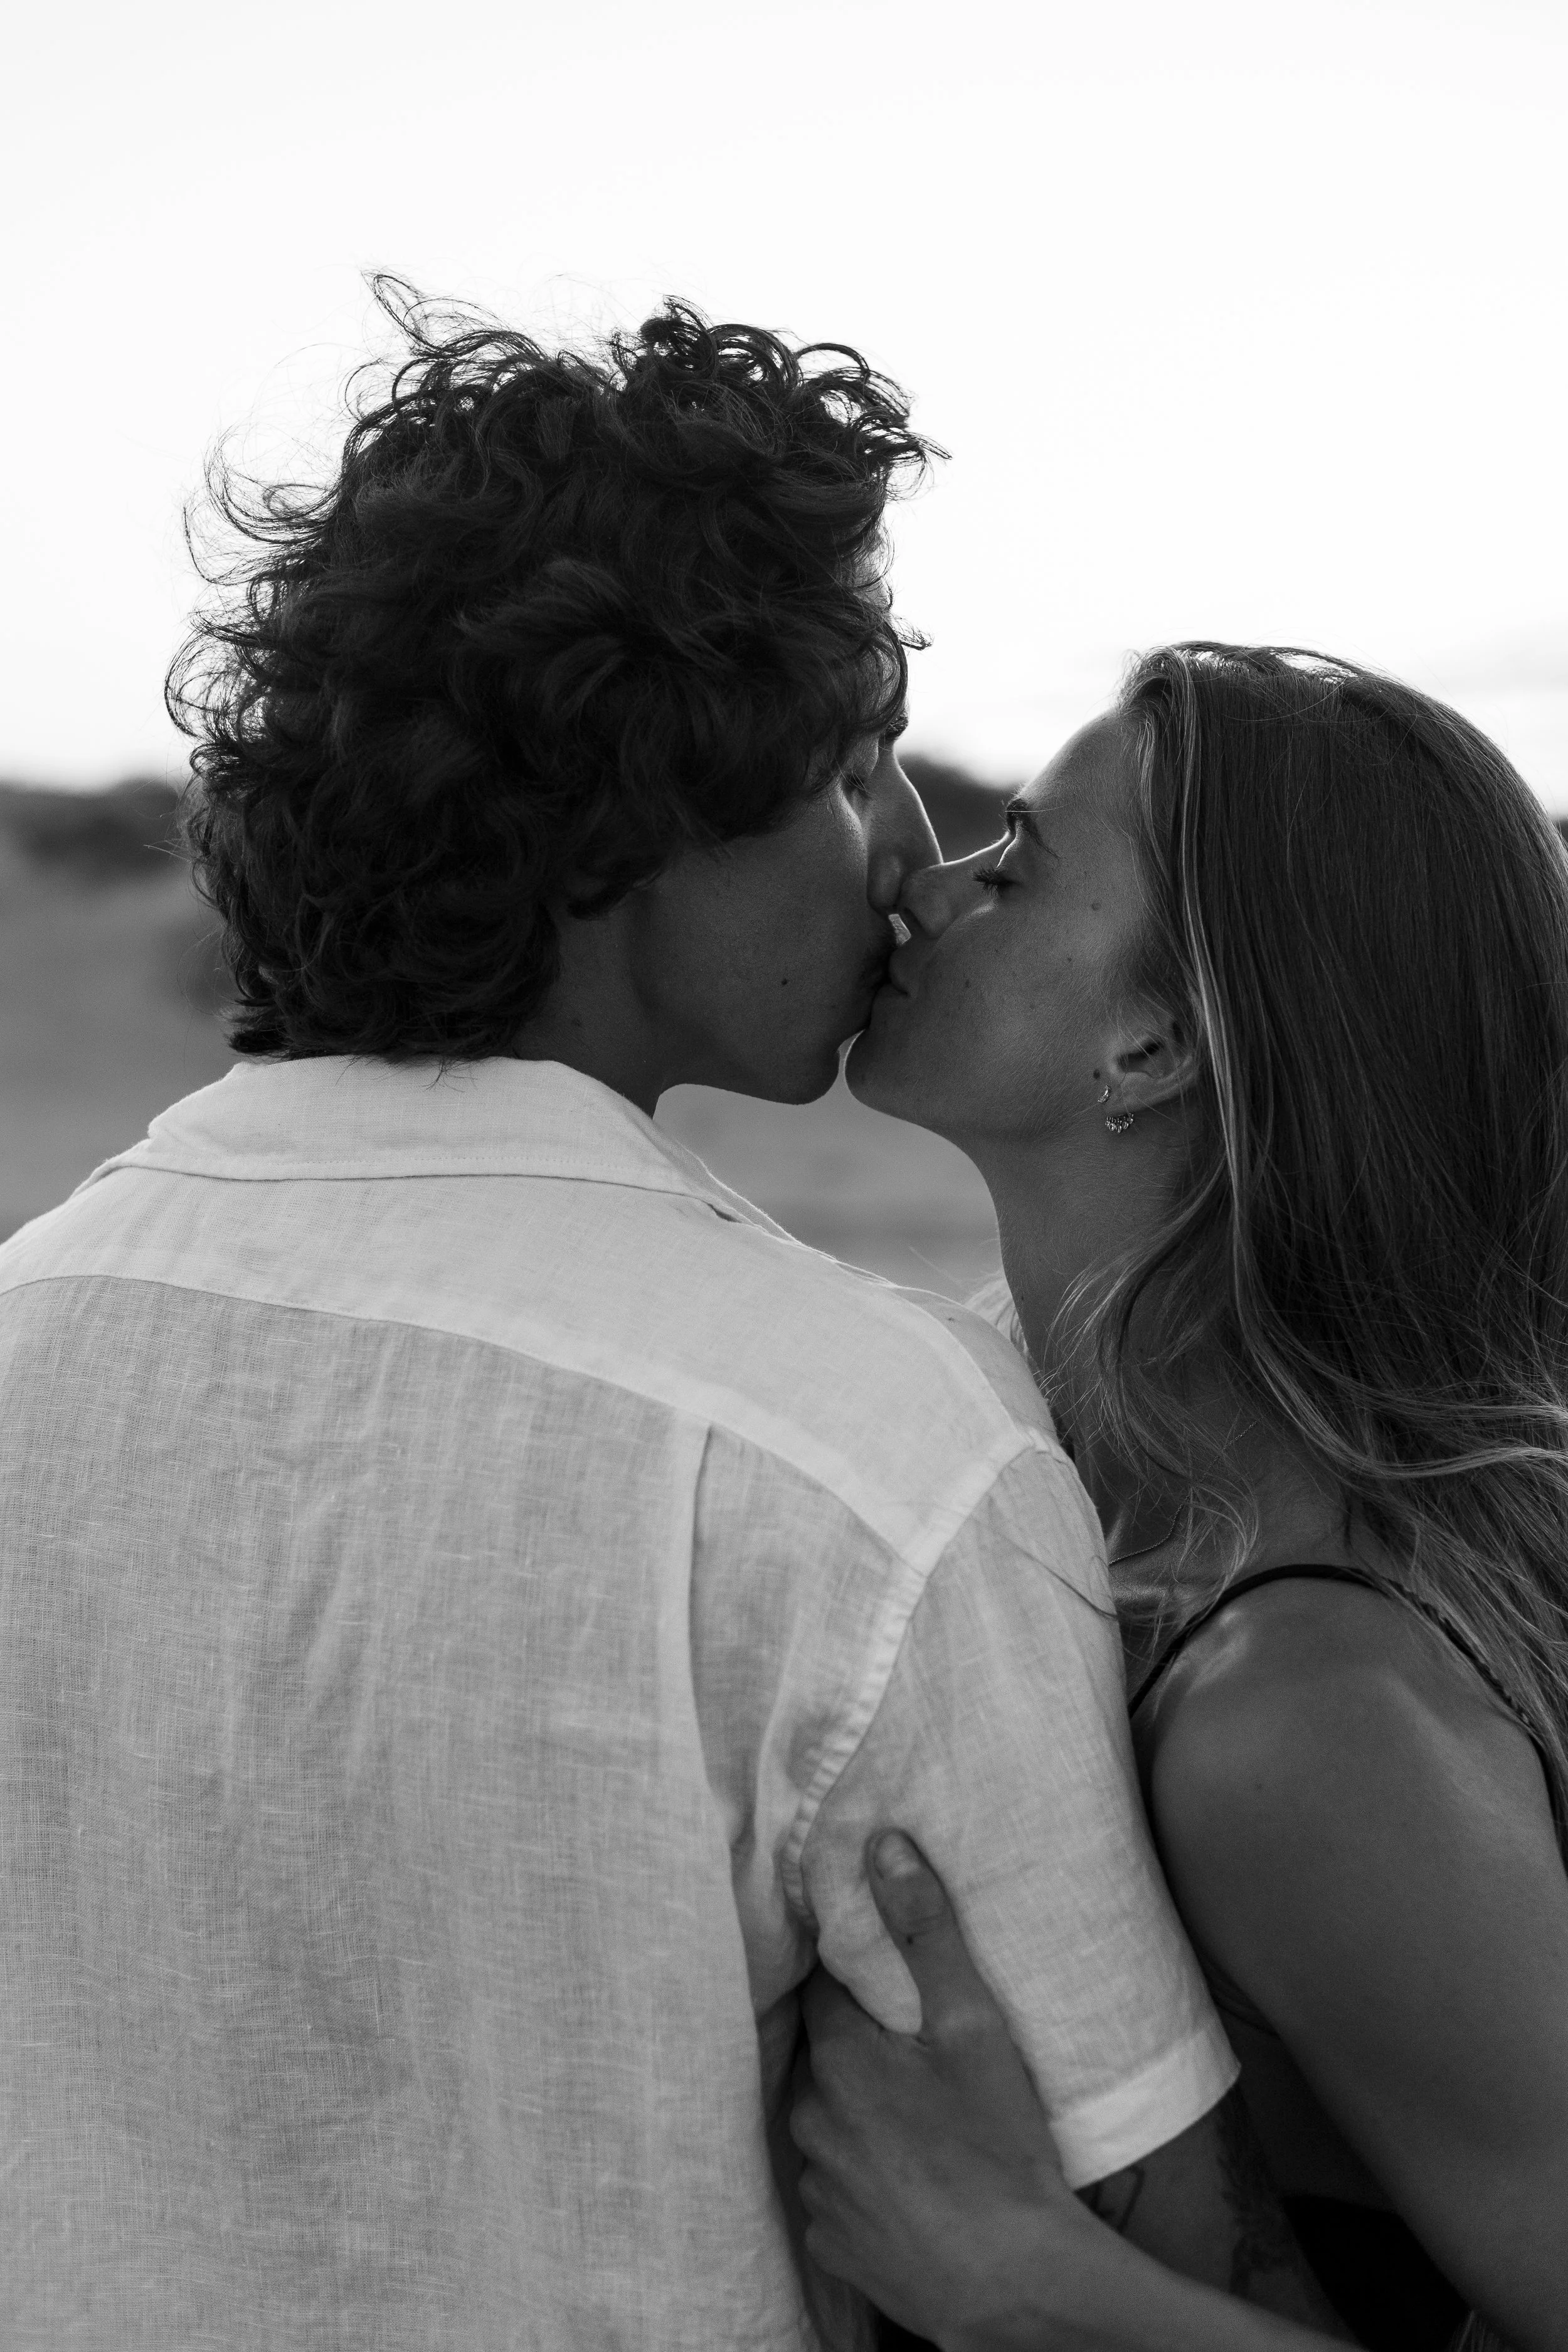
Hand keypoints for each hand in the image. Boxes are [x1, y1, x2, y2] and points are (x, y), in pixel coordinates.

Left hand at [789, 1829, 1129, 2349]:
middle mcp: (811, 2121)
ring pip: (829, 2124)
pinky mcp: (832, 2241)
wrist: (1013, 2283)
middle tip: (915, 2051)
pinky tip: (912, 2178)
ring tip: (921, 2119)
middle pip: (824, 2058)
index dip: (853, 1976)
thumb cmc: (997, 2148)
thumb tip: (882, 1845)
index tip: (886, 1976)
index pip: (823, 1989)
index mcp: (839, 2060)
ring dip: (861, 2114)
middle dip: (860, 2047)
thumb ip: (925, 1930)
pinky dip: (866, 2177)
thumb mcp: (973, 2024)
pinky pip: (837, 2190)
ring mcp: (818, 2187)